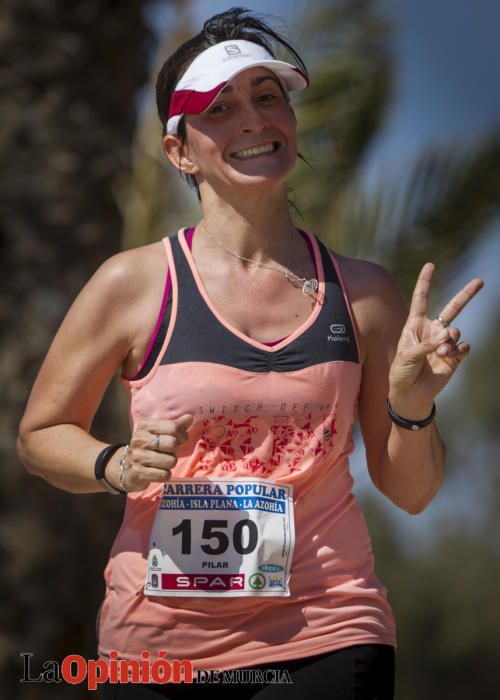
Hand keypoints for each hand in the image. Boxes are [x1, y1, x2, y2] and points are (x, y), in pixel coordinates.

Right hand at [118, 414, 192, 491]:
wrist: (125, 468)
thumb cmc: (149, 448)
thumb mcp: (159, 433)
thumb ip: (175, 425)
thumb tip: (189, 417)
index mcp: (145, 426)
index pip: (174, 427)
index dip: (183, 435)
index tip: (180, 440)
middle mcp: (140, 439)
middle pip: (173, 444)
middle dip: (175, 451)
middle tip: (167, 453)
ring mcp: (137, 456)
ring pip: (170, 461)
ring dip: (170, 464)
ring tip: (161, 463)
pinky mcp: (137, 473)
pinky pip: (164, 475)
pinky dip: (165, 475)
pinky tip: (157, 472)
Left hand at [388, 263, 483, 415]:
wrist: (411, 394)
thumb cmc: (401, 372)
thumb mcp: (406, 356)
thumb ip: (424, 344)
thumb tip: (447, 336)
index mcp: (415, 325)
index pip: (421, 299)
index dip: (425, 282)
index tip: (431, 265)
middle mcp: (432, 330)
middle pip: (452, 308)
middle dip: (466, 295)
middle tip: (480, 281)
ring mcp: (444, 343)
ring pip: (456, 331)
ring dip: (450, 339)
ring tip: (441, 350)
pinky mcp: (454, 356)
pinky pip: (463, 347)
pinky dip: (459, 349)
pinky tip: (451, 354)